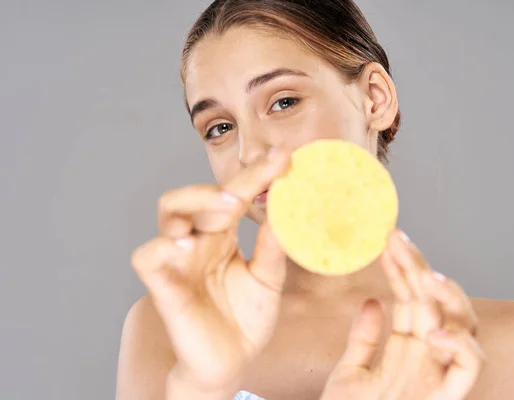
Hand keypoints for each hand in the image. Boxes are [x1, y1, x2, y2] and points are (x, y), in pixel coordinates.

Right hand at [130, 150, 289, 395]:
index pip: (235, 197)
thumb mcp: (268, 280)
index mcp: (221, 236)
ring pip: (169, 213)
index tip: (283, 157)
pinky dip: (163, 246)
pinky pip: (147, 256)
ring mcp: (178, 261)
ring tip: (228, 205)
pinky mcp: (162, 286)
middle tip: (254, 183)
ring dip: (196, 201)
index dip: (256, 175)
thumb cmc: (245, 320)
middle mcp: (197, 241)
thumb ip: (272, 250)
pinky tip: (188, 245)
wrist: (231, 363)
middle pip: (195, 195)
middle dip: (222, 183)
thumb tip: (283, 214)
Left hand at [320, 231, 484, 399]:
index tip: (388, 239)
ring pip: (462, 325)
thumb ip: (365, 338)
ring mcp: (438, 377)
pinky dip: (460, 345)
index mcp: (407, 349)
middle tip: (396, 239)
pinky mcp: (445, 398)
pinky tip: (434, 330)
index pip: (411, 298)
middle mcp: (427, 358)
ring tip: (423, 275)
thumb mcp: (350, 374)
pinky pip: (470, 367)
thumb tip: (374, 300)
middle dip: (417, 267)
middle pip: (434, 303)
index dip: (402, 268)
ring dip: (446, 296)